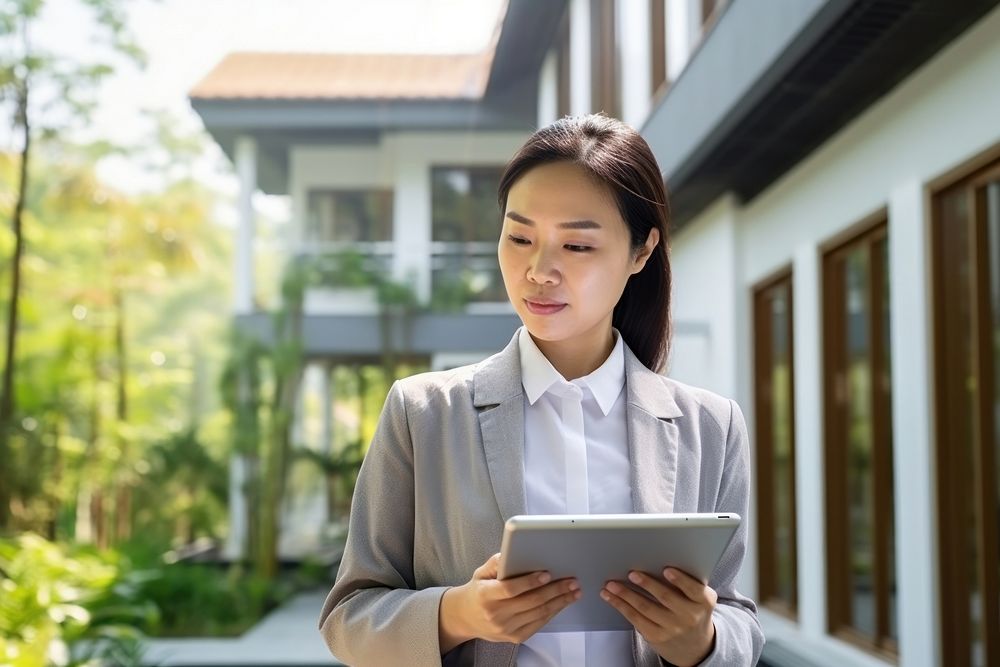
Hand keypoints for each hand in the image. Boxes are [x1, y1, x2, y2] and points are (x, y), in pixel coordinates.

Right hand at [438, 553, 579, 652]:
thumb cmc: (478, 591)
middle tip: (571, 581)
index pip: (510, 589)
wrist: (466, 618)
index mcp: (485, 595)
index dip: (530, 582)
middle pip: (530, 602)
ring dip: (559, 601)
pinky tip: (562, 603)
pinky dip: (553, 612)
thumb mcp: (481, 572)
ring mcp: (506, 628)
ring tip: (573, 591)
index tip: (547, 573)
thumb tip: (514, 552)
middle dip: (555, 590)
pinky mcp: (515, 637)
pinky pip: (539, 624)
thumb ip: (497, 562)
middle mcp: (495, 614)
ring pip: (538, 613)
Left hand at [600, 567, 716, 666]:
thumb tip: (658, 558)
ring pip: (646, 608)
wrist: (694, 644)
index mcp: (703, 601)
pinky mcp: (655, 636)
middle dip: (647, 584)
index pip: (694, 589)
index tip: (667, 569)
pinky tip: (610, 597)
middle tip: (632, 573)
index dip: (680, 580)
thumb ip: (687, 582)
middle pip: (666, 598)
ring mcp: (672, 628)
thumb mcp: (698, 597)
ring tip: (612, 584)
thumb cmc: (692, 608)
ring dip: (626, 594)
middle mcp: (689, 616)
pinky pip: (635, 618)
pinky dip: (620, 605)